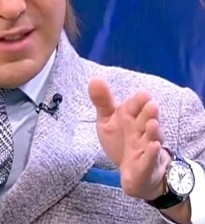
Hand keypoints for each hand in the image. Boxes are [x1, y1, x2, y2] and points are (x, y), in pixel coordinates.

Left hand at [88, 78, 169, 199]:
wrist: (132, 170)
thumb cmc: (121, 140)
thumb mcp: (107, 121)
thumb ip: (102, 102)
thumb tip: (94, 79)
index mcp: (132, 117)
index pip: (136, 107)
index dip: (138, 102)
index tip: (143, 95)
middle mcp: (142, 129)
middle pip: (147, 120)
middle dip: (149, 114)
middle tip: (151, 105)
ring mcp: (146, 146)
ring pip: (152, 138)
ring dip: (153, 132)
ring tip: (153, 124)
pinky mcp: (147, 163)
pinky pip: (150, 158)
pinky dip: (152, 153)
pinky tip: (153, 146)